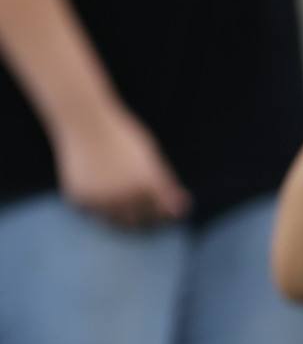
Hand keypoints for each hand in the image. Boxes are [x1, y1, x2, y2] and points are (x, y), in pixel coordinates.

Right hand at [50, 105, 189, 228]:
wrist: (85, 122)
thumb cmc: (123, 138)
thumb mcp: (150, 159)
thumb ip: (166, 186)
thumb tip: (180, 212)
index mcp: (148, 184)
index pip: (162, 214)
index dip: (160, 211)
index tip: (154, 202)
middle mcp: (126, 195)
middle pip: (138, 221)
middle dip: (139, 215)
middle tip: (130, 199)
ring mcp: (102, 199)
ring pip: (115, 221)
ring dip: (118, 214)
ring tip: (113, 192)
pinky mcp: (81, 199)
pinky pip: (93, 213)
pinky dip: (96, 206)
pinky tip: (96, 187)